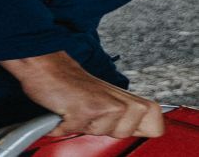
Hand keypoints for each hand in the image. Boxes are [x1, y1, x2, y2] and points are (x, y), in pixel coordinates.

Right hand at [0, 51, 164, 138]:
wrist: (42, 64)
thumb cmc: (68, 82)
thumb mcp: (103, 98)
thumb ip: (122, 115)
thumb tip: (133, 131)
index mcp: (128, 98)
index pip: (155, 126)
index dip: (137, 129)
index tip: (117, 120)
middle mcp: (122, 101)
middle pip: (125, 134)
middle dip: (101, 129)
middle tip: (88, 111)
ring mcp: (107, 105)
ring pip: (101, 134)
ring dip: (81, 125)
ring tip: (75, 108)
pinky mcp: (88, 109)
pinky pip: (77, 129)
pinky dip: (64, 124)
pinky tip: (63, 111)